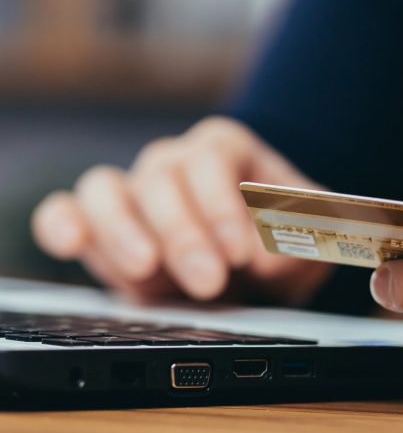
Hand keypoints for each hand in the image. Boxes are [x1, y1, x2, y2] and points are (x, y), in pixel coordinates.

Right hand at [32, 117, 330, 302]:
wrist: (255, 257)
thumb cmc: (280, 238)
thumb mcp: (310, 237)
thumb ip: (303, 239)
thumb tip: (269, 257)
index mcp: (225, 149)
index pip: (211, 161)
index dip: (222, 206)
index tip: (241, 253)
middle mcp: (173, 162)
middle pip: (161, 180)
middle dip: (184, 236)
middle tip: (210, 283)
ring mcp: (134, 190)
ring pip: (106, 191)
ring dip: (122, 232)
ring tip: (146, 271)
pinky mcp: (102, 225)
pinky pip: (67, 211)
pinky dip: (63, 225)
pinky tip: (72, 243)